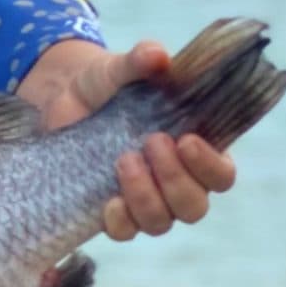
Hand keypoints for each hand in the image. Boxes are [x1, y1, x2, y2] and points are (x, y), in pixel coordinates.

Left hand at [16, 38, 236, 241]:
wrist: (63, 99)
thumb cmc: (107, 84)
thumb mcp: (121, 68)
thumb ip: (141, 60)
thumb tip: (157, 55)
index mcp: (195, 149)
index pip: (222, 175)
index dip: (210, 166)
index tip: (186, 139)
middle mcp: (176, 181)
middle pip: (195, 207)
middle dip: (175, 180)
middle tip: (151, 141)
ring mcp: (145, 200)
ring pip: (161, 223)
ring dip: (146, 197)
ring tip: (123, 159)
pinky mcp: (112, 210)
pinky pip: (125, 232)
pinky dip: (120, 221)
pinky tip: (108, 201)